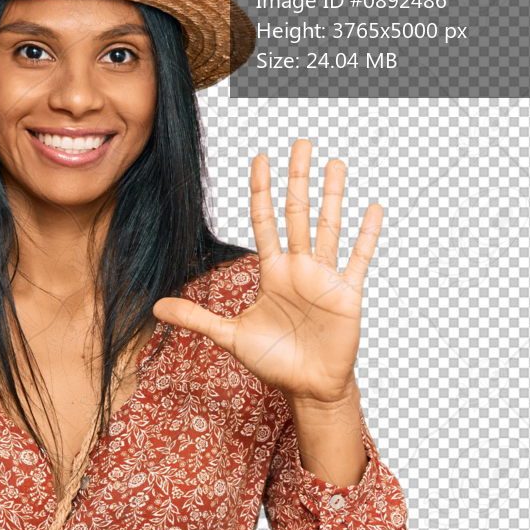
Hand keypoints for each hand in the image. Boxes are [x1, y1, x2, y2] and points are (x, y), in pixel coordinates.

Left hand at [152, 139, 382, 405]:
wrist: (307, 387)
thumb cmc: (273, 361)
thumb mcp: (229, 337)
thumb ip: (197, 318)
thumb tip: (156, 308)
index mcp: (272, 273)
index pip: (265, 222)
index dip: (261, 191)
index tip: (259, 158)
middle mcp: (298, 268)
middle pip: (297, 214)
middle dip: (297, 179)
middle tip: (299, 143)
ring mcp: (324, 278)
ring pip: (328, 228)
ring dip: (332, 196)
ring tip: (334, 163)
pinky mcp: (347, 295)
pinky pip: (358, 259)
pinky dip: (366, 235)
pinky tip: (373, 208)